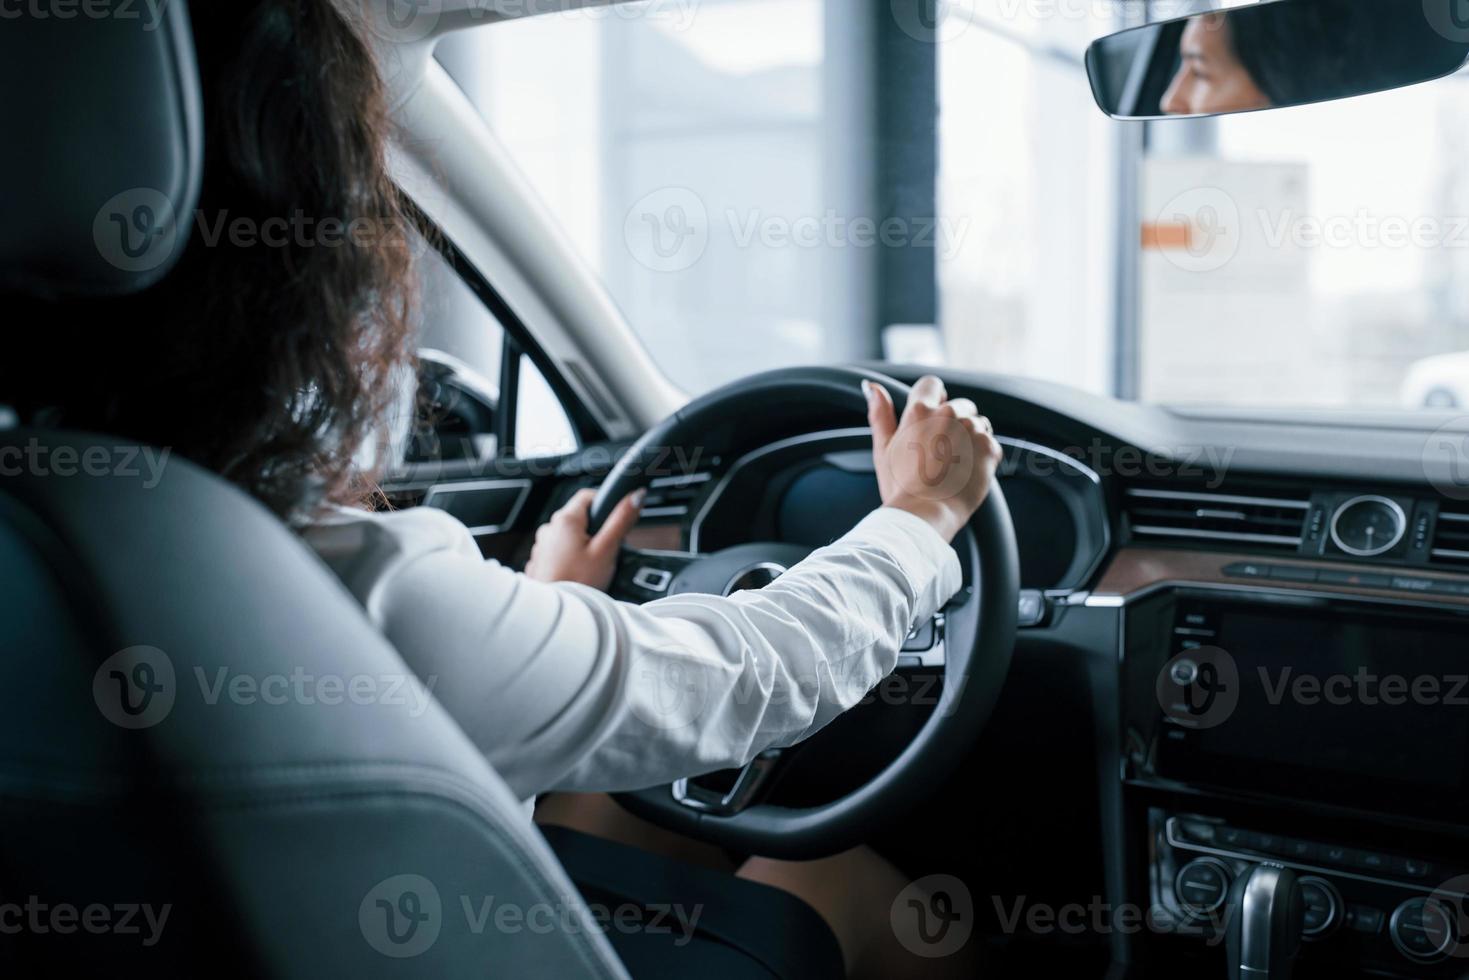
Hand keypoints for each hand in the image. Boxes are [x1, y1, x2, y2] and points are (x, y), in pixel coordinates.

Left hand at [525, 488, 643, 590]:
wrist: (554, 615)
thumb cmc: (576, 583)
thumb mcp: (606, 550)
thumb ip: (621, 520)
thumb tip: (636, 497)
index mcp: (565, 520)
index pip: (588, 495)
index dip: (605, 504)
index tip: (615, 520)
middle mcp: (549, 528)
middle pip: (580, 517)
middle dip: (596, 530)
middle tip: (605, 551)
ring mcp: (542, 545)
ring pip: (570, 536)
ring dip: (582, 546)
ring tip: (590, 567)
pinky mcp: (540, 561)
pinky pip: (559, 552)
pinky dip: (570, 558)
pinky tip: (577, 574)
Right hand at [865, 375, 1002, 541]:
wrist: (926, 515)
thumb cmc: (902, 487)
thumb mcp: (883, 449)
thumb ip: (880, 414)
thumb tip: (872, 387)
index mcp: (919, 411)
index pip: (931, 384)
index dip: (932, 399)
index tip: (930, 421)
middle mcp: (947, 413)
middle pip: (959, 404)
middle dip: (954, 422)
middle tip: (940, 452)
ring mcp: (971, 429)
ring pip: (977, 423)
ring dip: (970, 438)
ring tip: (954, 464)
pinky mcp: (989, 447)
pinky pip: (989, 443)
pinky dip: (982, 455)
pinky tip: (966, 472)